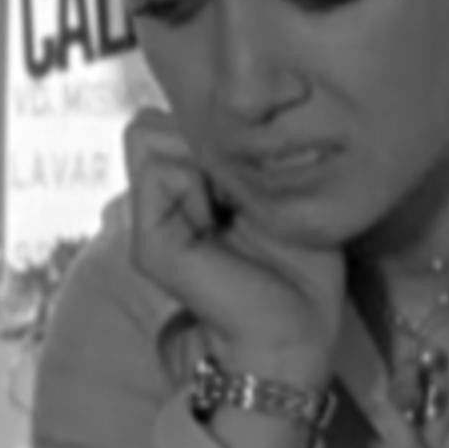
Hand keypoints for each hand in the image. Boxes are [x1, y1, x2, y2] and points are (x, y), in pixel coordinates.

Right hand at [124, 109, 343, 383]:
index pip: (170, 120)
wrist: (296, 333)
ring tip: (230, 209)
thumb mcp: (273, 193)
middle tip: (239, 193)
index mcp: (189, 191)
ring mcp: (149, 223)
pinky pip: (158, 170)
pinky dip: (197, 184)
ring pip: (148, 135)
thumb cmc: (300, 268)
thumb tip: (201, 114)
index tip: (254, 168)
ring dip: (202, 159)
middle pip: (153, 122)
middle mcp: (162, 204)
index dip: (214, 129)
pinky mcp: (150, 243)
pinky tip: (220, 224)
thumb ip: (231, 156)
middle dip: (204, 140)